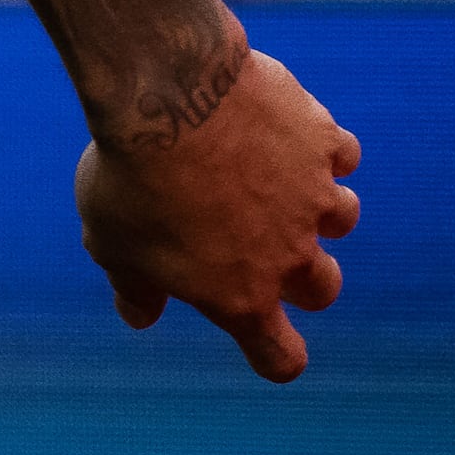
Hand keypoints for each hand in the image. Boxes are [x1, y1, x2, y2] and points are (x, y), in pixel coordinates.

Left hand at [74, 44, 360, 380]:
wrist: (167, 98)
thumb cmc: (130, 178)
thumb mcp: (112, 243)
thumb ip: (135, 285)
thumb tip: (139, 316)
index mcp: (240, 294)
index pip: (278, 353)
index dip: (277, 357)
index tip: (272, 348)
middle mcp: (290, 253)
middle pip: (323, 287)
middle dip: (304, 277)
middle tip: (265, 249)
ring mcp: (314, 195)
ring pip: (342, 216)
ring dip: (316, 207)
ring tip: (275, 182)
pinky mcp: (320, 139)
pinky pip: (340, 153)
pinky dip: (321, 147)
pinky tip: (286, 131)